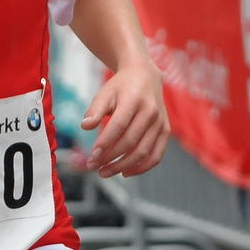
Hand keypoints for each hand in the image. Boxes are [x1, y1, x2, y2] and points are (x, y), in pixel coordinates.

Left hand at [81, 63, 167, 177]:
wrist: (145, 76)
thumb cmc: (120, 87)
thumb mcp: (105, 93)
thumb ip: (95, 110)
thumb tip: (85, 126)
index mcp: (134, 100)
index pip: (119, 125)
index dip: (105, 142)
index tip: (92, 154)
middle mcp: (150, 112)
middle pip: (130, 141)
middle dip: (110, 157)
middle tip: (92, 165)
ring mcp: (160, 123)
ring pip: (142, 152)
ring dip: (122, 166)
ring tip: (104, 172)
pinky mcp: (165, 131)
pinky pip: (156, 155)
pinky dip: (141, 168)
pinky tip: (125, 173)